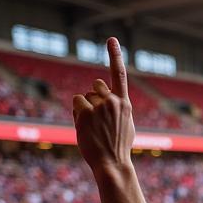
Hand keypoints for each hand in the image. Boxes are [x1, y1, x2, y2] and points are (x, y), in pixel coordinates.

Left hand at [73, 37, 134, 170]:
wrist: (113, 163)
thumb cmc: (119, 146)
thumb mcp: (127, 125)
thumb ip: (119, 107)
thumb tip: (107, 95)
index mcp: (125, 104)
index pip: (119, 75)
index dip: (115, 55)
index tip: (111, 39)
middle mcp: (113, 102)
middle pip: (96, 86)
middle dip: (94, 96)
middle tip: (98, 117)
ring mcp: (99, 107)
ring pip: (84, 96)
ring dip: (85, 108)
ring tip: (93, 127)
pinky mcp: (85, 113)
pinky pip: (76, 103)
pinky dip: (77, 113)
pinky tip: (85, 127)